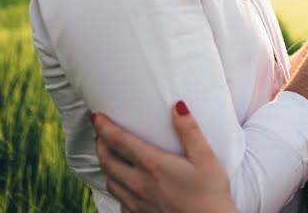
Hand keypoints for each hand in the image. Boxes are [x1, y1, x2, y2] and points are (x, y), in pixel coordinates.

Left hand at [93, 102, 236, 212]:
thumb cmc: (210, 192)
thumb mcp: (205, 157)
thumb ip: (189, 130)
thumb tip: (178, 106)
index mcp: (152, 165)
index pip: (119, 141)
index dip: (104, 127)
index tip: (97, 116)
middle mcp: (139, 184)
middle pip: (107, 161)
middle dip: (100, 143)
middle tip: (101, 131)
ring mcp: (137, 202)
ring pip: (109, 181)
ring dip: (105, 165)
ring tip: (110, 154)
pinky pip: (118, 199)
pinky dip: (116, 186)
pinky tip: (124, 183)